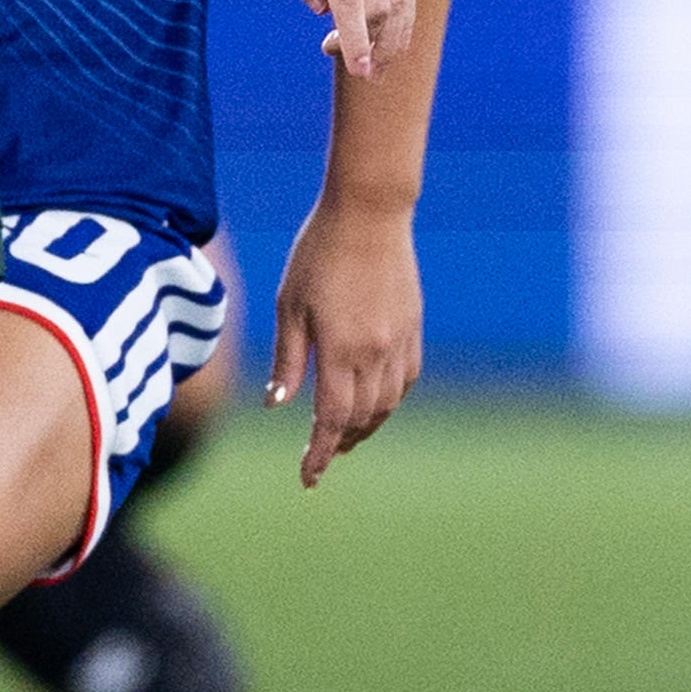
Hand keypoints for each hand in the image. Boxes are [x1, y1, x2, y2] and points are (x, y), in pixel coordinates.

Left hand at [226, 0, 414, 73]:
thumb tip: (322, 10)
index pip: (350, 1)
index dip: (356, 40)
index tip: (360, 71)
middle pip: (385, 2)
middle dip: (378, 43)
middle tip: (357, 68)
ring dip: (397, 28)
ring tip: (379, 55)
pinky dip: (402, 0)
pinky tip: (388, 20)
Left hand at [267, 192, 423, 488]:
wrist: (370, 213)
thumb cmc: (318, 253)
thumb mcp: (289, 305)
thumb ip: (288, 359)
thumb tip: (278, 405)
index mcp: (341, 350)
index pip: (330, 420)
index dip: (319, 454)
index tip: (308, 478)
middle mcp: (375, 353)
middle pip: (360, 418)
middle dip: (339, 443)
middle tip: (320, 455)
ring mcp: (399, 341)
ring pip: (387, 404)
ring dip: (366, 426)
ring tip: (345, 436)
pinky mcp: (413, 326)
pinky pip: (407, 379)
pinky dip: (390, 400)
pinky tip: (375, 402)